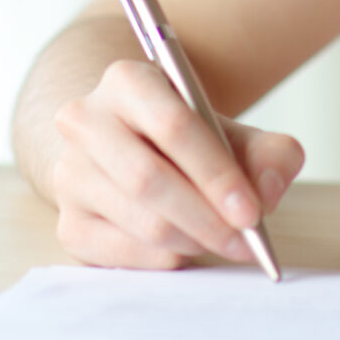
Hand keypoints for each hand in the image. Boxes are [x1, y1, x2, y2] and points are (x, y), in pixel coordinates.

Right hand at [48, 56, 305, 269]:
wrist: (135, 151)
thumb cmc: (191, 143)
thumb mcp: (236, 134)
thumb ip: (270, 154)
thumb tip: (267, 190)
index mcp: (128, 81)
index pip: (173, 126)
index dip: (215, 173)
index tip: (252, 212)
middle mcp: (85, 121)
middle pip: (148, 179)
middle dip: (206, 217)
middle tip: (245, 241)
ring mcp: (70, 174)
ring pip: (139, 220)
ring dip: (193, 240)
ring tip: (224, 242)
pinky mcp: (69, 223)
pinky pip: (123, 254)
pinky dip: (166, 258)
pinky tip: (187, 247)